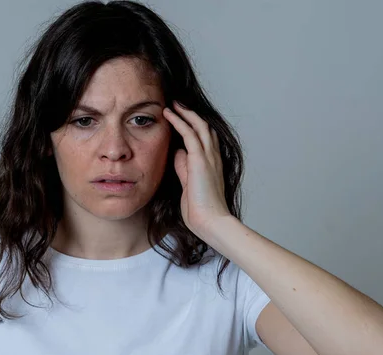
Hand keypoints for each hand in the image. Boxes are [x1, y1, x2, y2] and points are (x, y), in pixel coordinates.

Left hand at [163, 102, 230, 238]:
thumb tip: (178, 153)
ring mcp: (209, 157)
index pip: (205, 138)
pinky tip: (169, 114)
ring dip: (184, 112)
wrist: (210, 221)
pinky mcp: (200, 159)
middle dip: (190, 114)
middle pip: (204, 128)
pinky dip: (179, 121)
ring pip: (198, 126)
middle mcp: (213, 157)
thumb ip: (184, 168)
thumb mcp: (188, 184)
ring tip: (172, 104)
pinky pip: (189, 133)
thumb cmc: (200, 210)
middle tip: (177, 105)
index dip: (194, 126)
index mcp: (212, 164)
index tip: (181, 118)